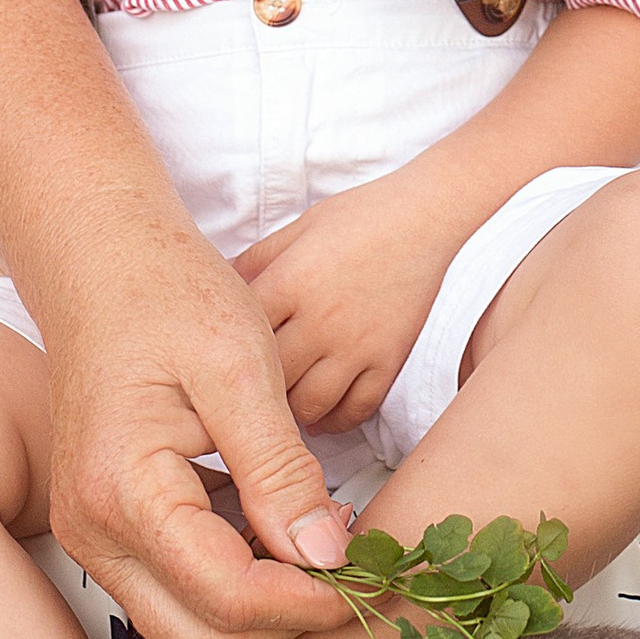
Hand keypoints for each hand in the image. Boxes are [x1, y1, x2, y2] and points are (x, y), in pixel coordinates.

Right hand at [37, 227, 357, 638]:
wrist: (101, 260)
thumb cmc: (169, 295)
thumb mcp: (242, 369)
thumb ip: (280, 471)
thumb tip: (326, 557)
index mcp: (123, 493)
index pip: (228, 599)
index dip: (308, 603)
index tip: (368, 576)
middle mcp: (94, 533)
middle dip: (286, 625)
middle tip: (353, 574)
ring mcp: (94, 537)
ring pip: (189, 628)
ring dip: (263, 609)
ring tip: (323, 546)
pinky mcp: (109, 528)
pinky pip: (177, 590)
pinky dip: (236, 582)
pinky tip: (280, 526)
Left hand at [236, 172, 466, 434]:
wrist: (423, 218)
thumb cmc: (357, 217)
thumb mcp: (295, 228)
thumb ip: (255, 261)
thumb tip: (216, 288)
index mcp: (289, 282)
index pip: (239, 336)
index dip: (222, 355)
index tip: (215, 366)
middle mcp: (319, 320)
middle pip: (270, 380)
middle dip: (252, 392)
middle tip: (241, 399)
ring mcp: (356, 345)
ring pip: (309, 405)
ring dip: (290, 414)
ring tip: (279, 411)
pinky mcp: (388, 359)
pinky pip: (357, 408)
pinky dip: (336, 421)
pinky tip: (321, 416)